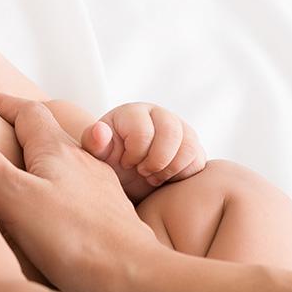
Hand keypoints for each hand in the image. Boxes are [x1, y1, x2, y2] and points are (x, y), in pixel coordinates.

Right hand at [0, 92, 163, 291]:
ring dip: (44, 158)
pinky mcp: (110, 216)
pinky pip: (80, 190)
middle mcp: (83, 162)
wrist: (131, 277)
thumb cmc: (69, 239)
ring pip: (68, 162)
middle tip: (0, 128)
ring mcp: (100, 189)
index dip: (5, 102)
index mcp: (56, 150)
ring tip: (22, 170)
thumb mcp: (11, 194)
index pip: (29, 111)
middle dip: (25, 127)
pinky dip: (60, 187)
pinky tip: (53, 210)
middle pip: (51, 134)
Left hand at [80, 102, 205, 198]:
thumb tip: (100, 131)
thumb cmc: (110, 162)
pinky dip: (182, 175)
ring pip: (189, 147)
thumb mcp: (97, 155)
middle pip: (171, 134)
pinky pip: (198, 161)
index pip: (143, 132)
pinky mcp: (194, 147)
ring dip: (170, 169)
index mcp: (133, 112)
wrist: (126, 176)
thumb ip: (93, 143)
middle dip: (156, 161)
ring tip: (153, 176)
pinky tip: (165, 179)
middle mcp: (160, 115)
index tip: (126, 163)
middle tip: (142, 172)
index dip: (134, 155)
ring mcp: (180, 130)